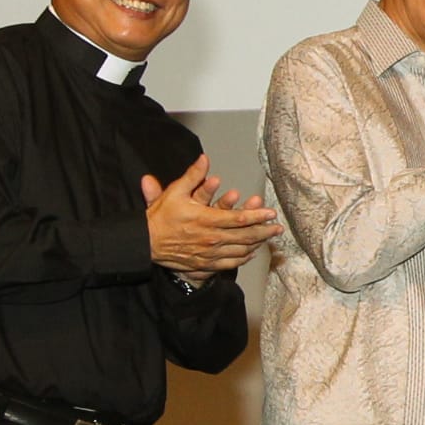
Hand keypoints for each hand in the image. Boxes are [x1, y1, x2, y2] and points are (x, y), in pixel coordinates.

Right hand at [143, 154, 280, 278]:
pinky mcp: (204, 264)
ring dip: (256, 245)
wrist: (145, 243)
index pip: (239, 219)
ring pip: (240, 251)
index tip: (271, 213)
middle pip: (245, 237)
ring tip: (269, 239)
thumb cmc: (160, 217)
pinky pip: (229, 264)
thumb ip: (192, 176)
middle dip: (264, 232)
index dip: (258, 216)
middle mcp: (211, 239)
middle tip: (278, 228)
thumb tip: (204, 159)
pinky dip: (242, 258)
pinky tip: (250, 253)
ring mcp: (209, 254)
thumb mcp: (175, 192)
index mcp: (206, 220)